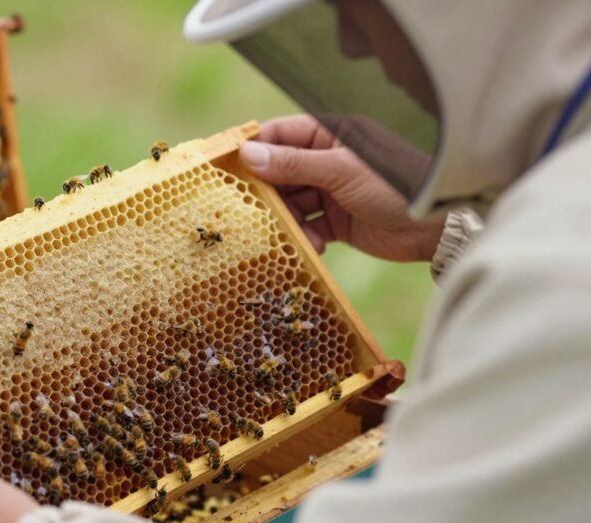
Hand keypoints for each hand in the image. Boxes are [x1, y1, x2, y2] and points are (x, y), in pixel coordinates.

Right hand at [240, 114, 443, 261]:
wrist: (438, 225)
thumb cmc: (397, 184)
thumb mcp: (341, 171)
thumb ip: (294, 163)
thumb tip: (248, 154)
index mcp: (328, 135)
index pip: (277, 136)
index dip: (251, 151)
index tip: (226, 170)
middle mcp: (325, 160)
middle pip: (278, 173)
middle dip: (266, 194)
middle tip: (252, 213)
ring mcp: (330, 191)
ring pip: (289, 203)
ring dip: (285, 221)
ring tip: (287, 235)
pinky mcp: (336, 220)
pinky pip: (306, 226)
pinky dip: (303, 237)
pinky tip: (313, 246)